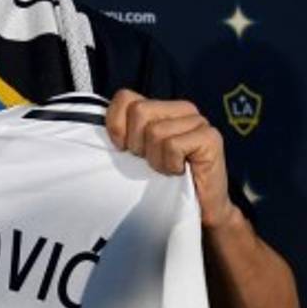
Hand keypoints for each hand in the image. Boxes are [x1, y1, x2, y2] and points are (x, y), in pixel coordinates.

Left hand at [105, 89, 234, 227]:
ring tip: (168, 169)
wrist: (197, 210)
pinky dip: (170, 164)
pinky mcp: (210, 137)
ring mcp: (199, 121)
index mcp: (162, 107)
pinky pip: (173, 145)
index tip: (125, 149)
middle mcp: (182, 108)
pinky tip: (180, 172)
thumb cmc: (162, 182)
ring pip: (155, 131)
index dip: (117, 126)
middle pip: (139, 111)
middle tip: (151, 162)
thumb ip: (123, 133)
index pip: (125, 97)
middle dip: (137, 144)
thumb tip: (96, 124)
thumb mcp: (135, 153)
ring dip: (156, 160)